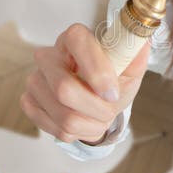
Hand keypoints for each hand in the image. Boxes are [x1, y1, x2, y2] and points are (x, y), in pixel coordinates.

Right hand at [20, 22, 150, 144]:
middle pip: (64, 89)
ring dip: (90, 124)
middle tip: (110, 110)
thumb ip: (136, 57)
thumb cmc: (111, 80)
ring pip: (63, 115)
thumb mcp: (129, 69)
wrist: (94, 99)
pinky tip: (85, 122)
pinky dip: (78, 133)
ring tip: (99, 117)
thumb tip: (143, 44)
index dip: (96, 71)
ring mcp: (35, 79)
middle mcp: (50, 55)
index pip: (77, 42)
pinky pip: (55, 129)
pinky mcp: (28, 102)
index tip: (112, 93)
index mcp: (75, 39)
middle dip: (96, 109)